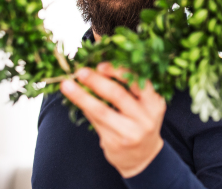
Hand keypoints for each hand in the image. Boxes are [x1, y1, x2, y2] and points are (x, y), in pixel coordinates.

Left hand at [60, 62, 165, 177]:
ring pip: (101, 111)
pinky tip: (75, 100)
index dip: (118, 71)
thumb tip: (100, 67)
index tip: (101, 65)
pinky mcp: (115, 143)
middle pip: (118, 95)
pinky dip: (85, 108)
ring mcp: (130, 132)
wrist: (144, 156)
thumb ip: (130, 88)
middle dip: (96, 81)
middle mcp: (144, 118)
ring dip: (81, 96)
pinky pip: (95, 122)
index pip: (138, 81)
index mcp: (154, 103)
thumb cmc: (141, 122)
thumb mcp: (146, 105)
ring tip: (67, 85)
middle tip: (80, 72)